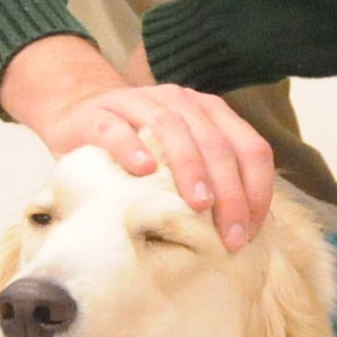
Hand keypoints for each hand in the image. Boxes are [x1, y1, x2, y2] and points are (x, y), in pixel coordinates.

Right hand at [0, 34, 276, 250]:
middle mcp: (179, 101)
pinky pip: (116, 128)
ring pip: (171, 128)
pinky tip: (142, 170)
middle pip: (216, 142)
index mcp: (210, 113)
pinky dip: (131, 146)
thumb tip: (245, 231)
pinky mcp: (98, 114)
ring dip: (189, 166)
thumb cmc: (140, 148)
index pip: (250, 147)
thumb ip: (212, 180)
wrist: (79, 116)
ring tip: (198, 204)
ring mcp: (137, 103)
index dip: (256, 190)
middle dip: (229, 191)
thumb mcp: (181, 159)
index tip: (249, 233)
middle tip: (230, 235)